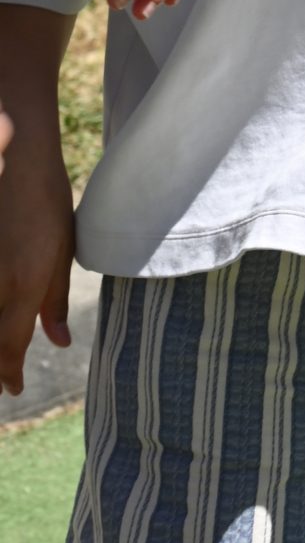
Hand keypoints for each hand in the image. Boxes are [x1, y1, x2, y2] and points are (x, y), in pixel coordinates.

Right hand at [0, 124, 74, 393]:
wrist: (15, 156)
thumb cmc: (45, 200)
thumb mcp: (61, 251)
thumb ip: (53, 301)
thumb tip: (58, 342)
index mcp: (23, 287)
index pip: (8, 350)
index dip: (8, 374)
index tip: (14, 386)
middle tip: (2, 376)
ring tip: (1, 350)